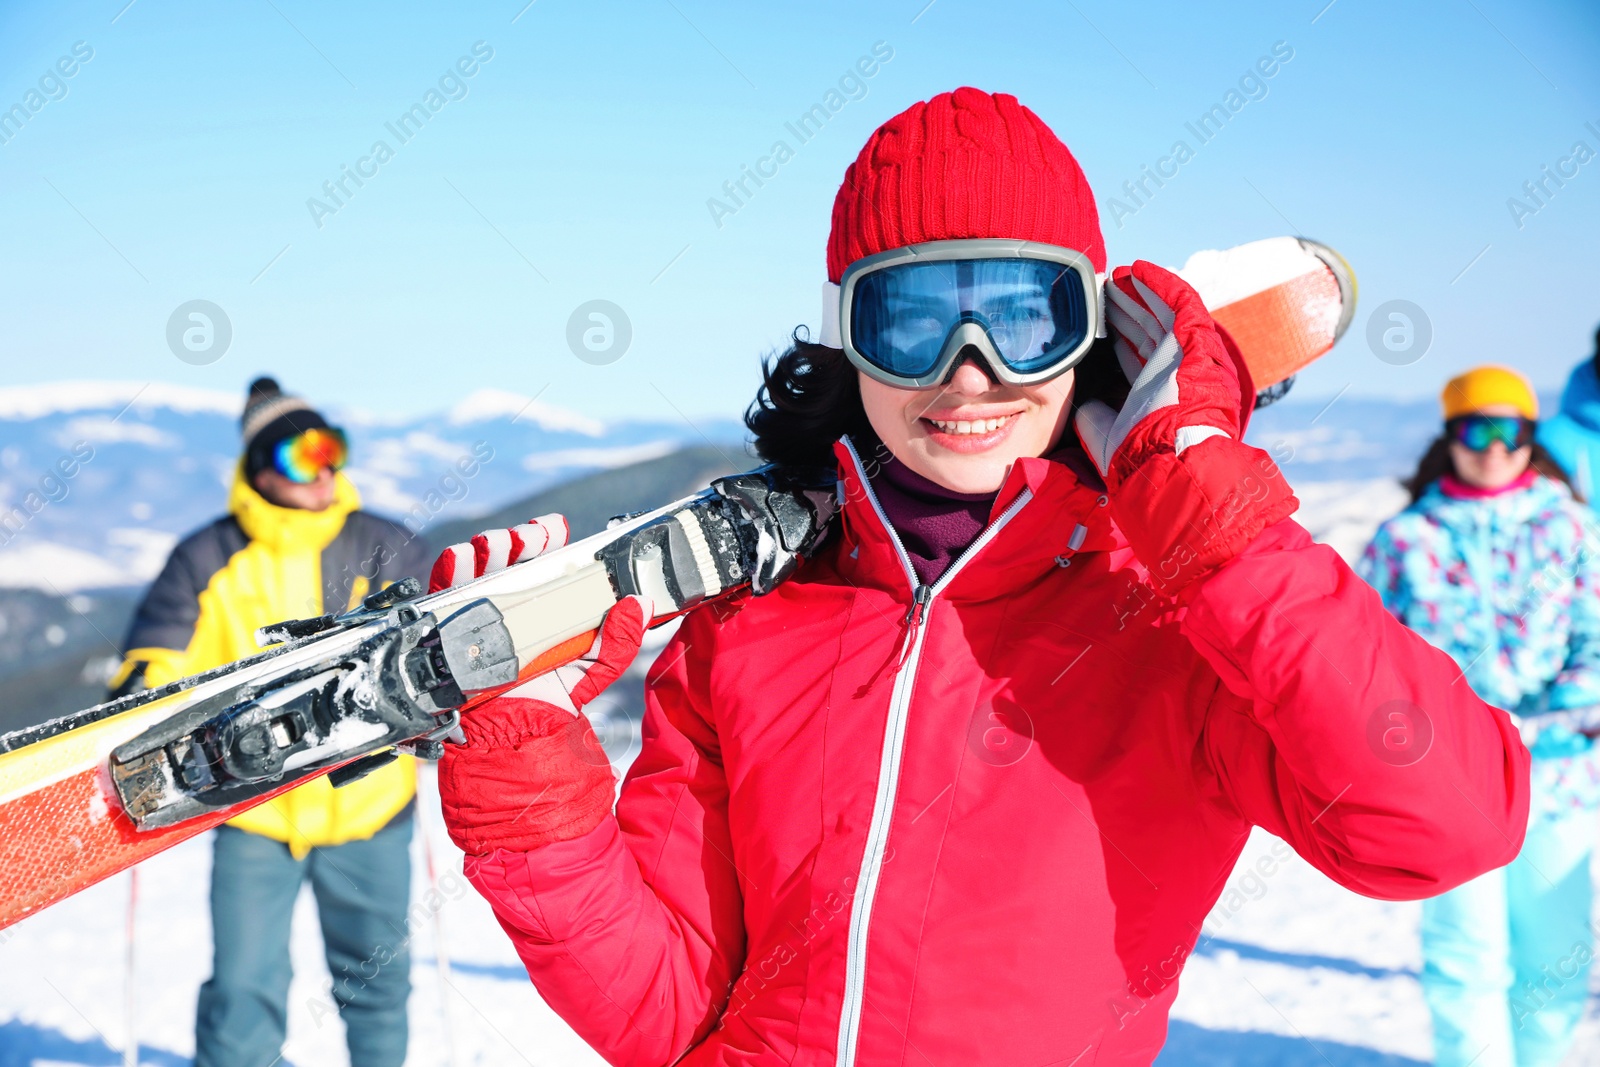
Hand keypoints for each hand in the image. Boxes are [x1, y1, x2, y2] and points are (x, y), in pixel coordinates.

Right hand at [429, 515, 652, 853]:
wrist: (515, 735)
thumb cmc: (552, 697)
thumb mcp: (595, 667)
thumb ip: (620, 638)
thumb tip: (641, 604)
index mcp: (541, 605)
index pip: (541, 560)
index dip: (545, 537)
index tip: (555, 527)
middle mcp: (508, 603)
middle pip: (509, 556)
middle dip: (519, 537)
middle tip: (532, 535)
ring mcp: (478, 611)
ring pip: (478, 564)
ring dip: (489, 544)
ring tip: (504, 542)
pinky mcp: (450, 623)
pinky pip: (444, 587)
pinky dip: (453, 565)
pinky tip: (466, 556)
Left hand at [1074, 261, 1296, 596]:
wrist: (1169, 462)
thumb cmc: (1139, 458)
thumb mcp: (1106, 436)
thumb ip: (1093, 417)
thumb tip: (1079, 405)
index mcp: (1157, 394)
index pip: (1137, 356)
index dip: (1119, 335)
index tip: (1100, 320)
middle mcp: (1175, 374)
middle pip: (1148, 332)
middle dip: (1127, 309)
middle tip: (1105, 289)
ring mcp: (1187, 359)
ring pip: (1162, 315)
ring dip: (1140, 293)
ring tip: (1119, 274)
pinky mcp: (1194, 346)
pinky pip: (1181, 305)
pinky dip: (1161, 286)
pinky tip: (1139, 271)